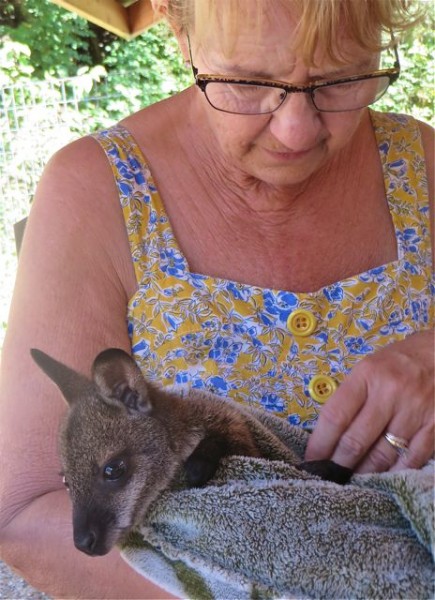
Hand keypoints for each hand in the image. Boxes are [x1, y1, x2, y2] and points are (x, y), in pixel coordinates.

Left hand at [305, 330, 433, 472]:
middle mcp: (390, 392)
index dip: (320, 443)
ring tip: (352, 481)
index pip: (335, 416)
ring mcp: (415, 410)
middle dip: (339, 464)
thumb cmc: (399, 362)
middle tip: (329, 478)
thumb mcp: (369, 368)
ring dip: (364, 473)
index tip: (311, 461)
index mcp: (367, 375)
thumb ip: (351, 397)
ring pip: (383, 455)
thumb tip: (329, 435)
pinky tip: (383, 478)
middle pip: (356, 440)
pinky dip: (394, 473)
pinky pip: (411, 459)